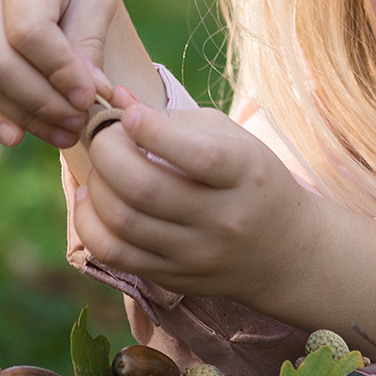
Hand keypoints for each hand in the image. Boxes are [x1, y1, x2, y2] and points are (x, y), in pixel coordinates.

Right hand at [0, 0, 119, 147]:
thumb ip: (88, 42)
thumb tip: (85, 97)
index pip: (30, 30)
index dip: (59, 72)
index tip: (90, 98)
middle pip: (0, 60)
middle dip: (42, 102)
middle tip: (78, 125)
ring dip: (22, 114)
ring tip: (63, 134)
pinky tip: (16, 135)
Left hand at [72, 97, 302, 299]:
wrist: (285, 251)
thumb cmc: (252, 179)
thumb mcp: (232, 139)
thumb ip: (176, 120)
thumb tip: (116, 98)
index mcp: (246, 173)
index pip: (197, 156)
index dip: (152, 131)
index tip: (131, 115)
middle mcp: (223, 219)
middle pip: (145, 188)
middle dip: (107, 152)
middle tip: (103, 136)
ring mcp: (197, 254)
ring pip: (122, 222)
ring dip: (96, 184)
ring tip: (99, 166)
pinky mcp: (173, 277)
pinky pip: (113, 254)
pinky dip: (89, 223)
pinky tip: (92, 199)